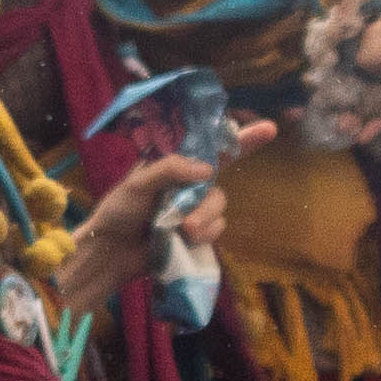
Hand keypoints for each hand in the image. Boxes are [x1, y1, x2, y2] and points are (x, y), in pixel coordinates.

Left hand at [58, 127, 267, 314]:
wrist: (111, 252)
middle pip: (218, 187)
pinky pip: (215, 232)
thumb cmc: (119, 210)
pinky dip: (202, 238)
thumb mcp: (138, 182)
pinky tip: (183, 243)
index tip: (269, 128)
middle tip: (187, 222)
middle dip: (206, 205)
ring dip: (203, 223)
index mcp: (176, 166)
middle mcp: (189, 186)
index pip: (212, 147)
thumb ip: (171, 169)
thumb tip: (207, 170)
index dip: (242, 138)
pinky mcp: (196, 236)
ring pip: (218, 211)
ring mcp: (194, 211)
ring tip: (180, 233)